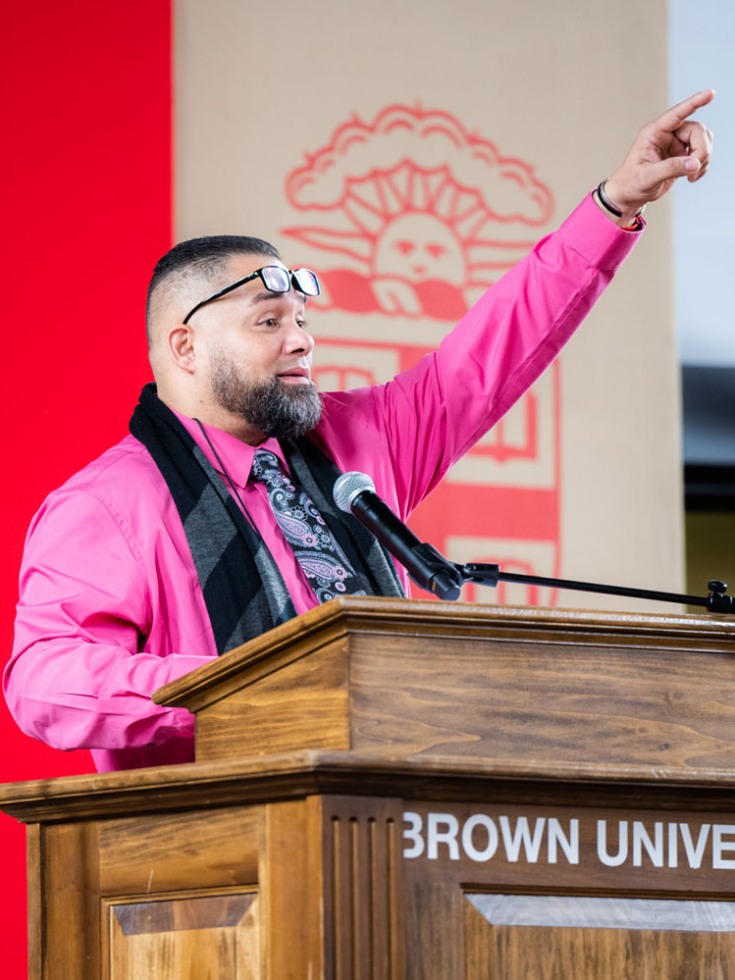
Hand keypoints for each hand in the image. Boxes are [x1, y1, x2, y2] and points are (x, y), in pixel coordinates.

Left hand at [603, 90, 713, 223]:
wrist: (630, 195)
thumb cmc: (631, 183)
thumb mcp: (647, 177)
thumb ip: (671, 168)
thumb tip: (694, 164)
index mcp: (653, 132)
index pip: (677, 114)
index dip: (694, 103)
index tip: (710, 93)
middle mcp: (667, 134)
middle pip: (697, 131)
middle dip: (701, 150)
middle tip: (695, 170)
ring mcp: (676, 143)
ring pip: (703, 140)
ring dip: (703, 158)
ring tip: (692, 176)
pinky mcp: (683, 154)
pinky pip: (702, 153)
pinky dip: (702, 166)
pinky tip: (692, 177)